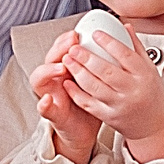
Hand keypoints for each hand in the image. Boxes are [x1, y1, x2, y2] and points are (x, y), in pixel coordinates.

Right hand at [28, 34, 100, 163]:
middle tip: (71, 44)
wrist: (85, 130)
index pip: (61, 47)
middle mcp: (56, 78)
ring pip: (40, 78)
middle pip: (50, 57)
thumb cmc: (94, 103)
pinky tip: (47, 100)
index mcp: (67, 68)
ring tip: (61, 67)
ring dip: (49, 70)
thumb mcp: (101, 80)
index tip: (77, 33)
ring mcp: (51, 94)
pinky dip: (44, 104)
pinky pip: (44, 108)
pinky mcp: (52, 113)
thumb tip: (123, 34)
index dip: (67, 39)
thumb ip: (106, 59)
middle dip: (59, 48)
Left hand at [62, 33, 163, 160]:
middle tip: (74, 47)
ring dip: (78, 72)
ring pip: (95, 87)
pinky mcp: (109, 116)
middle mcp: (132, 90)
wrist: (154, 125)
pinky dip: (76, 92)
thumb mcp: (150, 69)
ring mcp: (120, 105)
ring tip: (68, 60)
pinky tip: (68, 82)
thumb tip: (125, 27)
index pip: (125, 55)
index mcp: (144, 75)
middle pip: (106, 71)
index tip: (95, 33)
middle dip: (87, 57)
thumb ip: (136, 48)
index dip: (109, 42)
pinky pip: (89, 104)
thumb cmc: (151, 94)